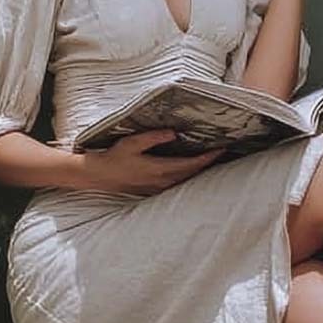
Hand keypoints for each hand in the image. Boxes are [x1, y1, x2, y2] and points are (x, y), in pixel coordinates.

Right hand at [81, 129, 225, 195]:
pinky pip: (177, 183)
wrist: (100, 176)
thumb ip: (153, 137)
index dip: (208, 158)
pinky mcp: (154, 189)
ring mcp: (159, 187)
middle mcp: (162, 181)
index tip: (221, 149)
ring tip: (212, 159)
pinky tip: (192, 169)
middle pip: (193, 173)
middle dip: (209, 163)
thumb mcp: (132, 142)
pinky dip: (188, 175)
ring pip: (186, 180)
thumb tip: (173, 132)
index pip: (191, 164)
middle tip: (223, 152)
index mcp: (159, 168)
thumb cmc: (114, 157)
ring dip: (200, 170)